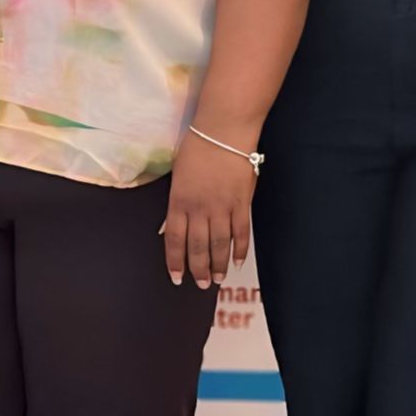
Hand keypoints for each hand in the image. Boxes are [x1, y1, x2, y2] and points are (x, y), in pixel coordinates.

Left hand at [161, 129, 254, 288]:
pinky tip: (239, 262)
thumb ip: (178, 200)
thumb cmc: (196, 147)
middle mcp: (199, 209)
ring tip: (217, 279)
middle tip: (200, 284)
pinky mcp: (242, 203)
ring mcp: (222, 207)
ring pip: (219, 245)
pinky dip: (240, 250)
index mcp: (179, 201)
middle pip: (197, 247)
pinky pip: (241, 233)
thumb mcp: (178, 174)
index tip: (176, 278)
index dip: (175, 261)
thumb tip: (175, 223)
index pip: (174, 239)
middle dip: (198, 269)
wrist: (223, 131)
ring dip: (218, 265)